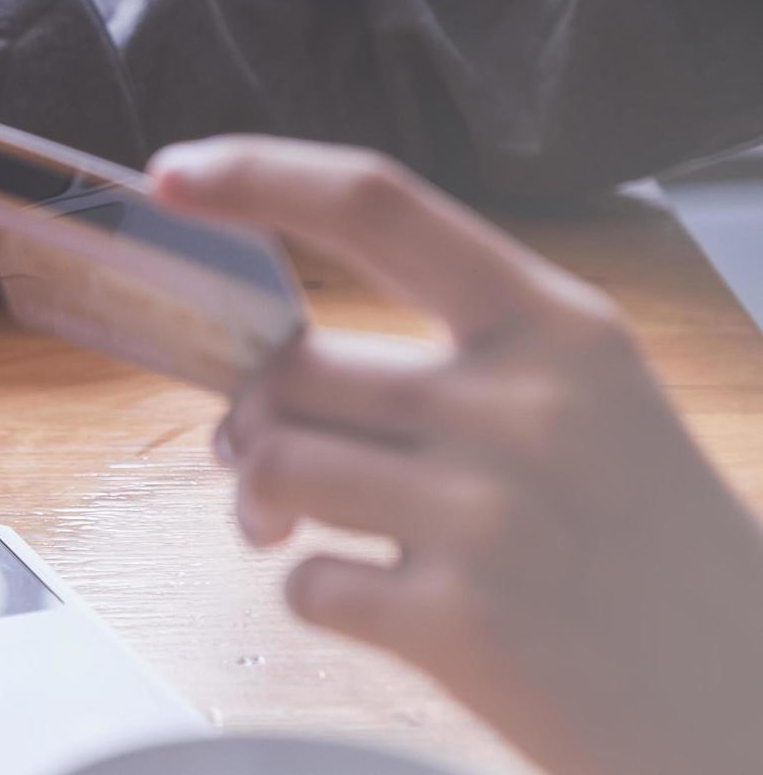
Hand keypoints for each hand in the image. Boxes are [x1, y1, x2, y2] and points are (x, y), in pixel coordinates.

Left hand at [149, 136, 762, 774]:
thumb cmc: (640, 545)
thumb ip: (453, 362)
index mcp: (558, 328)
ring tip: (303, 530)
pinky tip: (385, 606)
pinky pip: (304, 582)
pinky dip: (316, 595)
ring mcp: (490, 513)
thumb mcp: (590, 404)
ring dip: (262, 504)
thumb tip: (277, 365)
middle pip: (292, 367)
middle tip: (263, 458)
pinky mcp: (457, 621)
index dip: (258, 177)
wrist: (741, 700)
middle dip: (250, 419)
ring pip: (272, 465)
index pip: (378, 205)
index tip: (170, 174)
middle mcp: (524, 405)